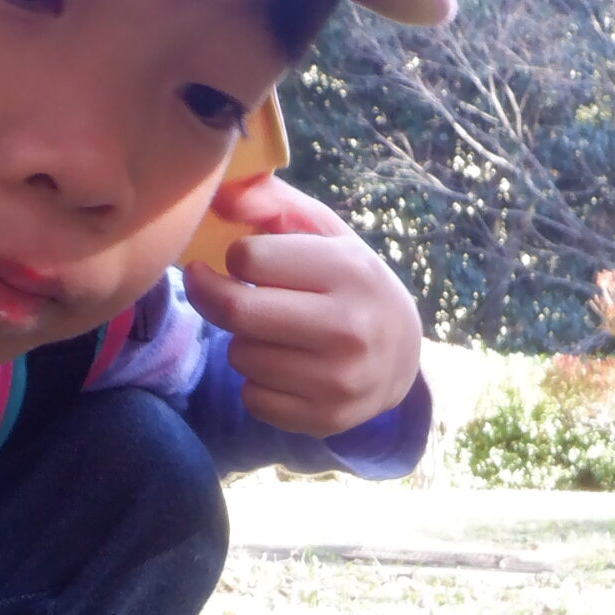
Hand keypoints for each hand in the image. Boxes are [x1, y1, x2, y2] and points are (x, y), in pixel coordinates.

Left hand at [181, 174, 421, 436]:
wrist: (402, 357)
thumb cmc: (349, 283)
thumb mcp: (324, 233)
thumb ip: (273, 203)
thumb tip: (220, 196)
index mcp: (348, 271)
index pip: (248, 259)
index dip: (238, 257)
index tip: (248, 261)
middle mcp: (348, 328)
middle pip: (236, 312)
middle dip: (213, 296)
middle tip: (212, 289)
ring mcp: (337, 380)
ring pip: (239, 356)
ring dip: (242, 341)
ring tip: (271, 332)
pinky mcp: (324, 418)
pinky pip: (251, 398)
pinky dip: (255, 382)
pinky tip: (282, 368)